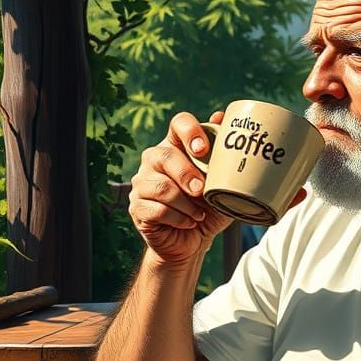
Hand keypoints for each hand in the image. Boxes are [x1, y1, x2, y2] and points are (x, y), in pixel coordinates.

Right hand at [128, 111, 233, 266]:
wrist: (192, 243)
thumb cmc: (208, 209)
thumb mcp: (223, 185)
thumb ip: (223, 157)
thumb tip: (221, 117)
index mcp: (177, 146)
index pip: (179, 123)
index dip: (190, 131)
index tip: (203, 149)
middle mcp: (155, 160)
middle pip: (164, 155)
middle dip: (187, 174)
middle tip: (202, 191)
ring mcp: (142, 183)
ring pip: (160, 186)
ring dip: (186, 203)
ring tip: (200, 214)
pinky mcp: (137, 207)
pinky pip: (156, 209)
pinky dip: (178, 218)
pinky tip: (189, 222)